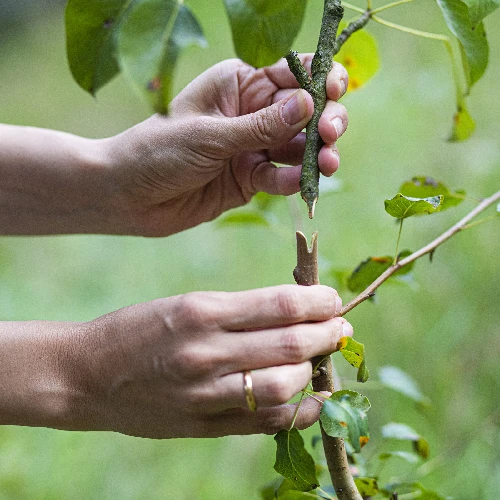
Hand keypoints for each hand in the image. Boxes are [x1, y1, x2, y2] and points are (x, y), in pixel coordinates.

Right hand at [68, 285, 351, 437]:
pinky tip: (315, 400)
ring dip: (314, 370)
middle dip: (327, 334)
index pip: (279, 304)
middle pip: (289, 344)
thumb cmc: (139, 329)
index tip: (332, 299)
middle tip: (342, 327)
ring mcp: (204, 393)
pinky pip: (263, 422)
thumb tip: (292, 313)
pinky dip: (298, 413)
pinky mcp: (201, 424)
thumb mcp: (186, 304)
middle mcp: (206, 352)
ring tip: (324, 358)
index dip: (317, 301)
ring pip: (283, 385)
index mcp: (202, 311)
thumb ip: (238, 312)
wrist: (87, 374)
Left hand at [104, 56, 347, 235]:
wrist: (130, 196)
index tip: (336, 89)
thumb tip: (308, 105)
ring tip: (328, 163)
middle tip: (330, 133)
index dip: (318, 78)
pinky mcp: (250, 179)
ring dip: (318, 153)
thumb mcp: (209, 134)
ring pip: (298, 146)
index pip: (290, 74)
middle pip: (303, 111)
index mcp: (238, 84)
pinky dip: (293, 180)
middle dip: (324, 119)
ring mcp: (252, 148)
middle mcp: (251, 113)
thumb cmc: (158, 150)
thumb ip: (260, 126)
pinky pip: (281, 177)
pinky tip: (302, 182)